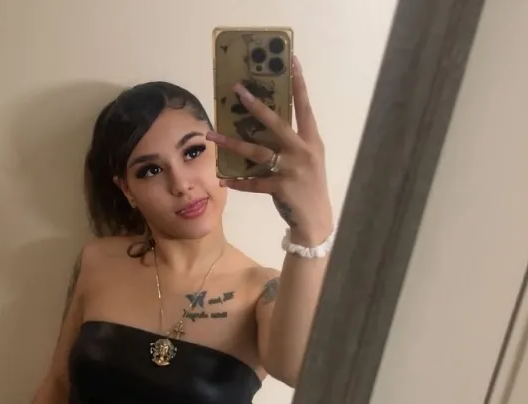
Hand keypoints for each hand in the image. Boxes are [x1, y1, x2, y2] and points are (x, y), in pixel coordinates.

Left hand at [207, 56, 332, 245]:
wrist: (316, 219)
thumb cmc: (309, 186)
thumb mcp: (309, 159)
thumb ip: (294, 141)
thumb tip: (268, 122)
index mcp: (311, 140)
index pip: (304, 107)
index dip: (299, 83)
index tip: (291, 61)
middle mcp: (302, 151)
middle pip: (276, 123)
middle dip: (256, 105)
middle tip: (236, 90)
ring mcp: (291, 170)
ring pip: (257, 152)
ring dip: (231, 143)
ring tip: (211, 134)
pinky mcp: (281, 188)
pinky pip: (254, 183)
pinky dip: (238, 182)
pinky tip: (224, 179)